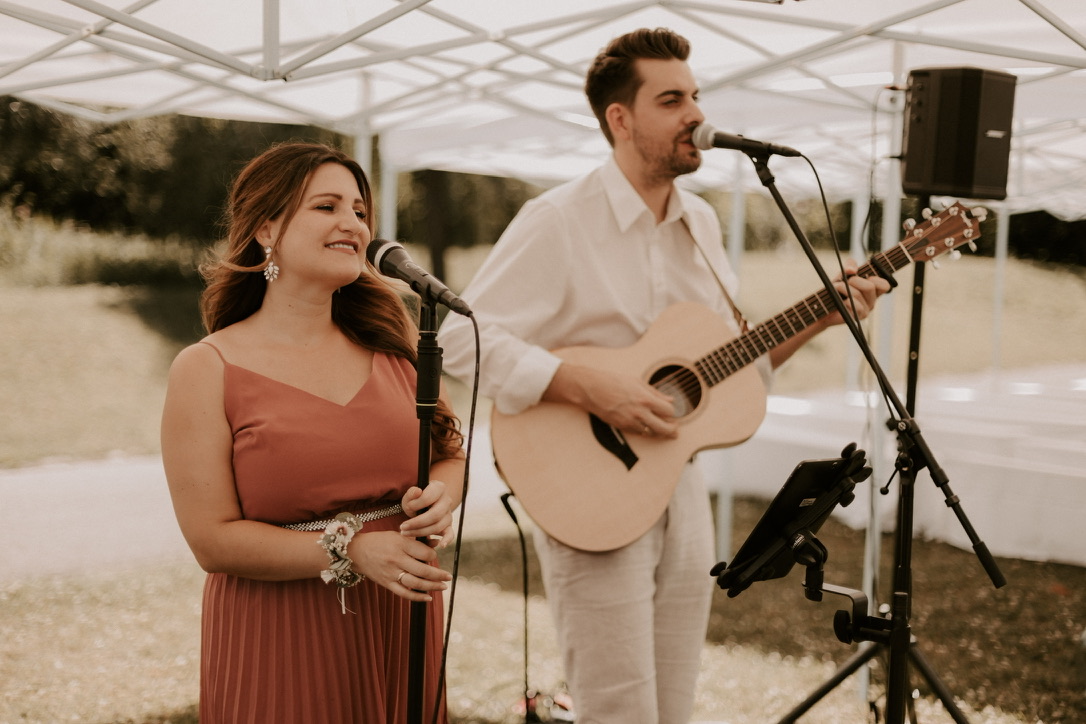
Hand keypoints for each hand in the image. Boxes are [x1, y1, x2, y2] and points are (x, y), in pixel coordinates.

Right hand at [349, 530, 450, 601]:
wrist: (356, 551)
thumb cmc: (379, 541)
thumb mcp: (398, 535)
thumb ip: (417, 541)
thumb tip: (436, 543)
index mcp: (400, 544)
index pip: (424, 553)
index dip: (433, 556)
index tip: (434, 557)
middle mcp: (396, 559)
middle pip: (423, 570)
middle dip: (439, 575)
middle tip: (448, 577)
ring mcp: (391, 573)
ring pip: (415, 583)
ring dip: (432, 586)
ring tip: (443, 586)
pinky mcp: (386, 583)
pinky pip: (404, 593)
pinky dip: (417, 597)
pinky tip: (428, 598)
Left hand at [400, 479, 454, 546]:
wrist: (422, 506)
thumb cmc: (415, 500)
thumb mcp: (410, 495)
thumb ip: (411, 493)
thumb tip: (418, 492)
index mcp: (439, 488)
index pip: (428, 497)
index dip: (416, 504)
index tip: (407, 508)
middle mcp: (447, 500)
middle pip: (435, 515)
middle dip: (417, 523)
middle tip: (402, 527)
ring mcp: (448, 514)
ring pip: (438, 526)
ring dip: (421, 532)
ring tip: (406, 533)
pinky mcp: (448, 526)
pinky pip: (450, 534)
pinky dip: (447, 540)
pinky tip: (441, 545)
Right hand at [547, 364, 678, 438]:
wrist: (592, 389)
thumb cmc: (613, 381)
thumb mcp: (637, 382)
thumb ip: (656, 393)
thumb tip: (670, 400)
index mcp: (646, 399)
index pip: (669, 411)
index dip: (673, 412)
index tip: (672, 412)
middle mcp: (640, 413)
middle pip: (664, 428)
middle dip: (672, 430)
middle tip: (675, 430)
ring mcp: (630, 422)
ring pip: (651, 433)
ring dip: (657, 430)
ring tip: (660, 426)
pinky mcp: (622, 426)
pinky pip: (638, 433)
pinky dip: (644, 430)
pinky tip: (645, 425)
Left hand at [824, 260, 890, 326]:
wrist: (825, 304)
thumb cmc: (837, 288)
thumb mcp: (843, 273)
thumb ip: (850, 265)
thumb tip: (852, 270)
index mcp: (874, 291)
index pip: (884, 285)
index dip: (875, 278)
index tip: (864, 277)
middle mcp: (872, 301)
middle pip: (870, 286)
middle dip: (854, 280)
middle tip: (846, 281)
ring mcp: (865, 310)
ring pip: (858, 294)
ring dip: (843, 288)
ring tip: (836, 288)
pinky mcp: (856, 317)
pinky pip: (854, 305)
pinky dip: (843, 299)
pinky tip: (839, 300)